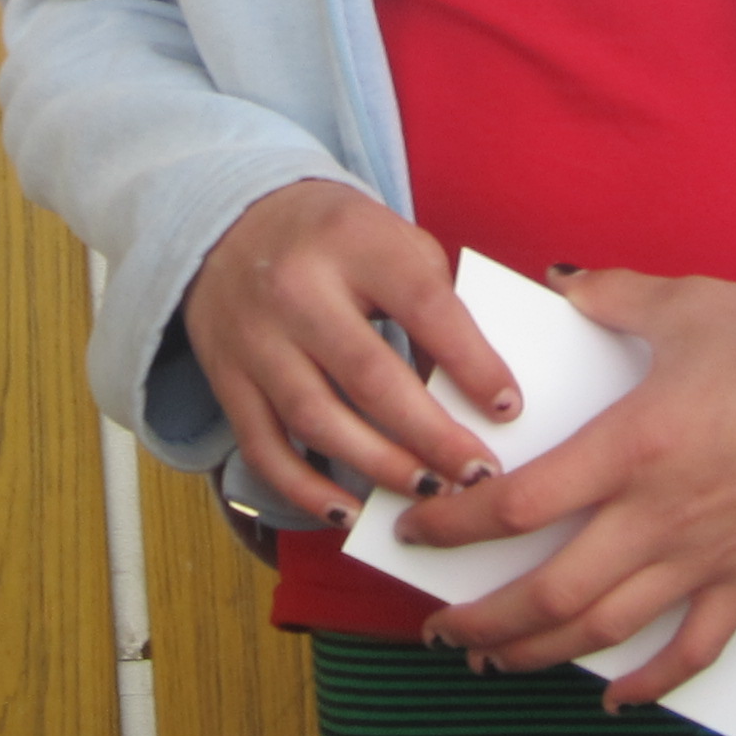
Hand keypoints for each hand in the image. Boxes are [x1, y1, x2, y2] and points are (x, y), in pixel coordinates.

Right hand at [182, 180, 522, 527]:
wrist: (232, 222)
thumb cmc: (337, 239)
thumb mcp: (394, 242)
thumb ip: (436, 305)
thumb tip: (473, 395)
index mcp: (353, 241)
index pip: (423, 305)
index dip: (471, 362)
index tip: (508, 408)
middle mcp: (295, 289)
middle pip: (369, 375)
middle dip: (431, 435)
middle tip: (479, 474)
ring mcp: (254, 337)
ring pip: (316, 420)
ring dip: (379, 467)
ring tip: (431, 494)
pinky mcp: (227, 378)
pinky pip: (264, 448)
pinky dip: (305, 490)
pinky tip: (349, 513)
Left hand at [396, 266, 735, 709]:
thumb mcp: (683, 302)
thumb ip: (608, 296)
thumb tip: (558, 284)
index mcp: (631, 447)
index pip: (517, 504)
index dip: (454, 525)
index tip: (415, 531)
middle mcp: (658, 516)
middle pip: (551, 592)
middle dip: (484, 619)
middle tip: (438, 628)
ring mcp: (705, 557)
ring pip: (607, 632)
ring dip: (540, 655)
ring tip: (493, 660)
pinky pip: (693, 650)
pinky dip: (649, 685)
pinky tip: (613, 699)